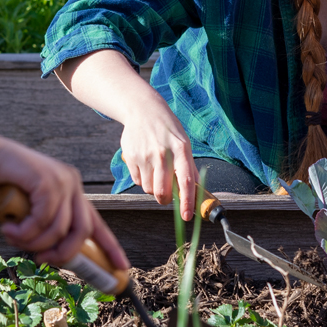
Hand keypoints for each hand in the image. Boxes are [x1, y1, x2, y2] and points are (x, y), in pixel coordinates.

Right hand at [0, 137, 128, 270]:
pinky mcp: (48, 180)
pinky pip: (43, 219)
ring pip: (60, 229)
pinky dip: (25, 232)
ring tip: (13, 238)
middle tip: (41, 260)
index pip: (97, 223)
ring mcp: (62, 180)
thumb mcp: (29, 211)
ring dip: (34, 243)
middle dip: (63, 254)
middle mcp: (72, 184)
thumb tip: (49, 256)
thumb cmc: (2, 186)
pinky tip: (9, 229)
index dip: (110, 247)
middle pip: (83, 231)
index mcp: (72, 192)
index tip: (122, 266)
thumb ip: (43, 228)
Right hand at [119, 95, 198, 219]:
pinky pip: (138, 181)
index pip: (186, 181)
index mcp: (181, 149)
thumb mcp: (184, 142)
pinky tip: (145, 164)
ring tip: (156, 171)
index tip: (187, 216)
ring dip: (153, 187)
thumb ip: (188, 166)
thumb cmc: (168, 129)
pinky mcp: (131, 157)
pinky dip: (143, 179)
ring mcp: (145, 155)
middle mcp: (163, 153)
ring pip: (149, 189)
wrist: (143, 110)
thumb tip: (195, 191)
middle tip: (167, 196)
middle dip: (165, 200)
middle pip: (162, 192)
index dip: (187, 202)